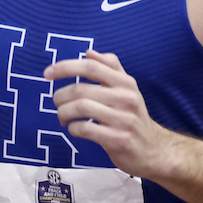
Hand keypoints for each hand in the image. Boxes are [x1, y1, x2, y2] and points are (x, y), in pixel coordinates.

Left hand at [46, 49, 162, 177]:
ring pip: (81, 108)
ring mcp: (123, 119)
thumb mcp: (128, 89)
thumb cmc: (133, 117)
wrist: (155, 150)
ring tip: (63, 117)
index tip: (47, 73)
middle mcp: (126, 98)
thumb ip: (110, 68)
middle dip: (60, 96)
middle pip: (81, 89)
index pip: (91, 66)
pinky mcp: (118, 140)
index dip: (66, 67)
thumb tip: (89, 52)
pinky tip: (74, 129)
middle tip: (57, 103)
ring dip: (63, 112)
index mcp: (126, 82)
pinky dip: (73, 128)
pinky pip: (85, 129)